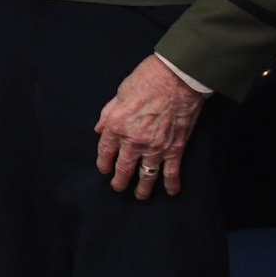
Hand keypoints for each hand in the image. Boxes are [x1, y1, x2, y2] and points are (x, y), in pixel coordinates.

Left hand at [95, 54, 206, 199]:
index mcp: (116, 126)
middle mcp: (133, 141)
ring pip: (146, 175)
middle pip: (124, 168)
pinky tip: (170, 192)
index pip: (105, 152)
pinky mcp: (175, 148)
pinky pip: (171, 171)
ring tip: (139, 196)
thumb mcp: (118, 95)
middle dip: (119, 181)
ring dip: (142, 189)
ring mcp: (155, 147)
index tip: (104, 170)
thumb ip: (107, 115)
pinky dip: (171, 184)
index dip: (103, 164)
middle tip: (117, 187)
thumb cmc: (145, 81)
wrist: (176, 80)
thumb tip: (99, 129)